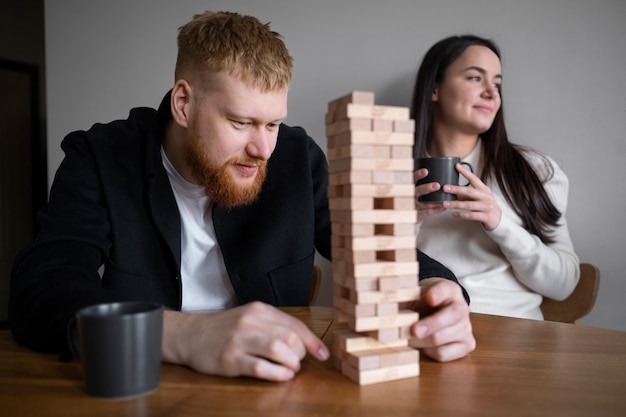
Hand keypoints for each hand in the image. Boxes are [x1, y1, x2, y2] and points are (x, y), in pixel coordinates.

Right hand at [161, 302, 328, 380]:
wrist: (190, 334)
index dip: (312, 341)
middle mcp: (250, 322)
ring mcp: (239, 341)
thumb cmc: (225, 329)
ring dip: (291, 363)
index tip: (323, 354)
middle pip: (289, 337)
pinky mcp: (230, 359)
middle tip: (297, 362)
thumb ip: (274, 326)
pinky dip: (276, 374)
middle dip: (300, 354)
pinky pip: (260, 367)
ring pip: (278, 349)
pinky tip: (281, 376)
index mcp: (259, 310)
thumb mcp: (250, 318)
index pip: (294, 324)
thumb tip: (304, 343)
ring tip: (290, 369)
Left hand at [402, 278, 475, 361]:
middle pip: (451, 316)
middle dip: (430, 325)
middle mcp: (462, 307)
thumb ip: (402, 298)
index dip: (438, 293)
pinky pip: (445, 354)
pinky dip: (429, 352)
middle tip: (414, 330)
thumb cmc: (422, 302)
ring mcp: (466, 328)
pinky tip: (422, 346)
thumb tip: (383, 307)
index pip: (446, 289)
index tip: (429, 297)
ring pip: (443, 338)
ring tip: (407, 339)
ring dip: (421, 341)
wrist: (437, 311)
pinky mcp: (466, 345)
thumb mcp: (413, 294)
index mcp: (450, 290)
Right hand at [414, 168, 444, 222]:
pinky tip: (444, 206)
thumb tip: (439, 165)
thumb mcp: (415, 185)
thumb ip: (422, 179)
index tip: (426, 171)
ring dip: (435, 201)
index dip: (418, 175)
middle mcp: (410, 195)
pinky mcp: (417, 214)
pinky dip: (436, 210)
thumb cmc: (415, 193)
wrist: (405, 210)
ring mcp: (414, 205)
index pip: (412, 179)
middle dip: (427, 188)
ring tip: (445, 198)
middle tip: (437, 185)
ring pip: (424, 204)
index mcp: (410, 186)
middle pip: (417, 191)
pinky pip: (427, 212)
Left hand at [442, 163, 501, 229]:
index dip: (465, 172)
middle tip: (445, 188)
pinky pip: (472, 215)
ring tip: (445, 204)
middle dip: (456, 189)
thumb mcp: (478, 197)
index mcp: (483, 189)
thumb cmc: (485, 205)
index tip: (456, 166)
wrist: (497, 218)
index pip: (474, 179)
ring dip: (456, 204)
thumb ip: (466, 194)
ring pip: (469, 205)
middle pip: (469, 191)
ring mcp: (486, 206)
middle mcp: (486, 196)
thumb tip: (452, 190)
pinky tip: (454, 214)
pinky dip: (462, 215)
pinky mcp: (486, 216)